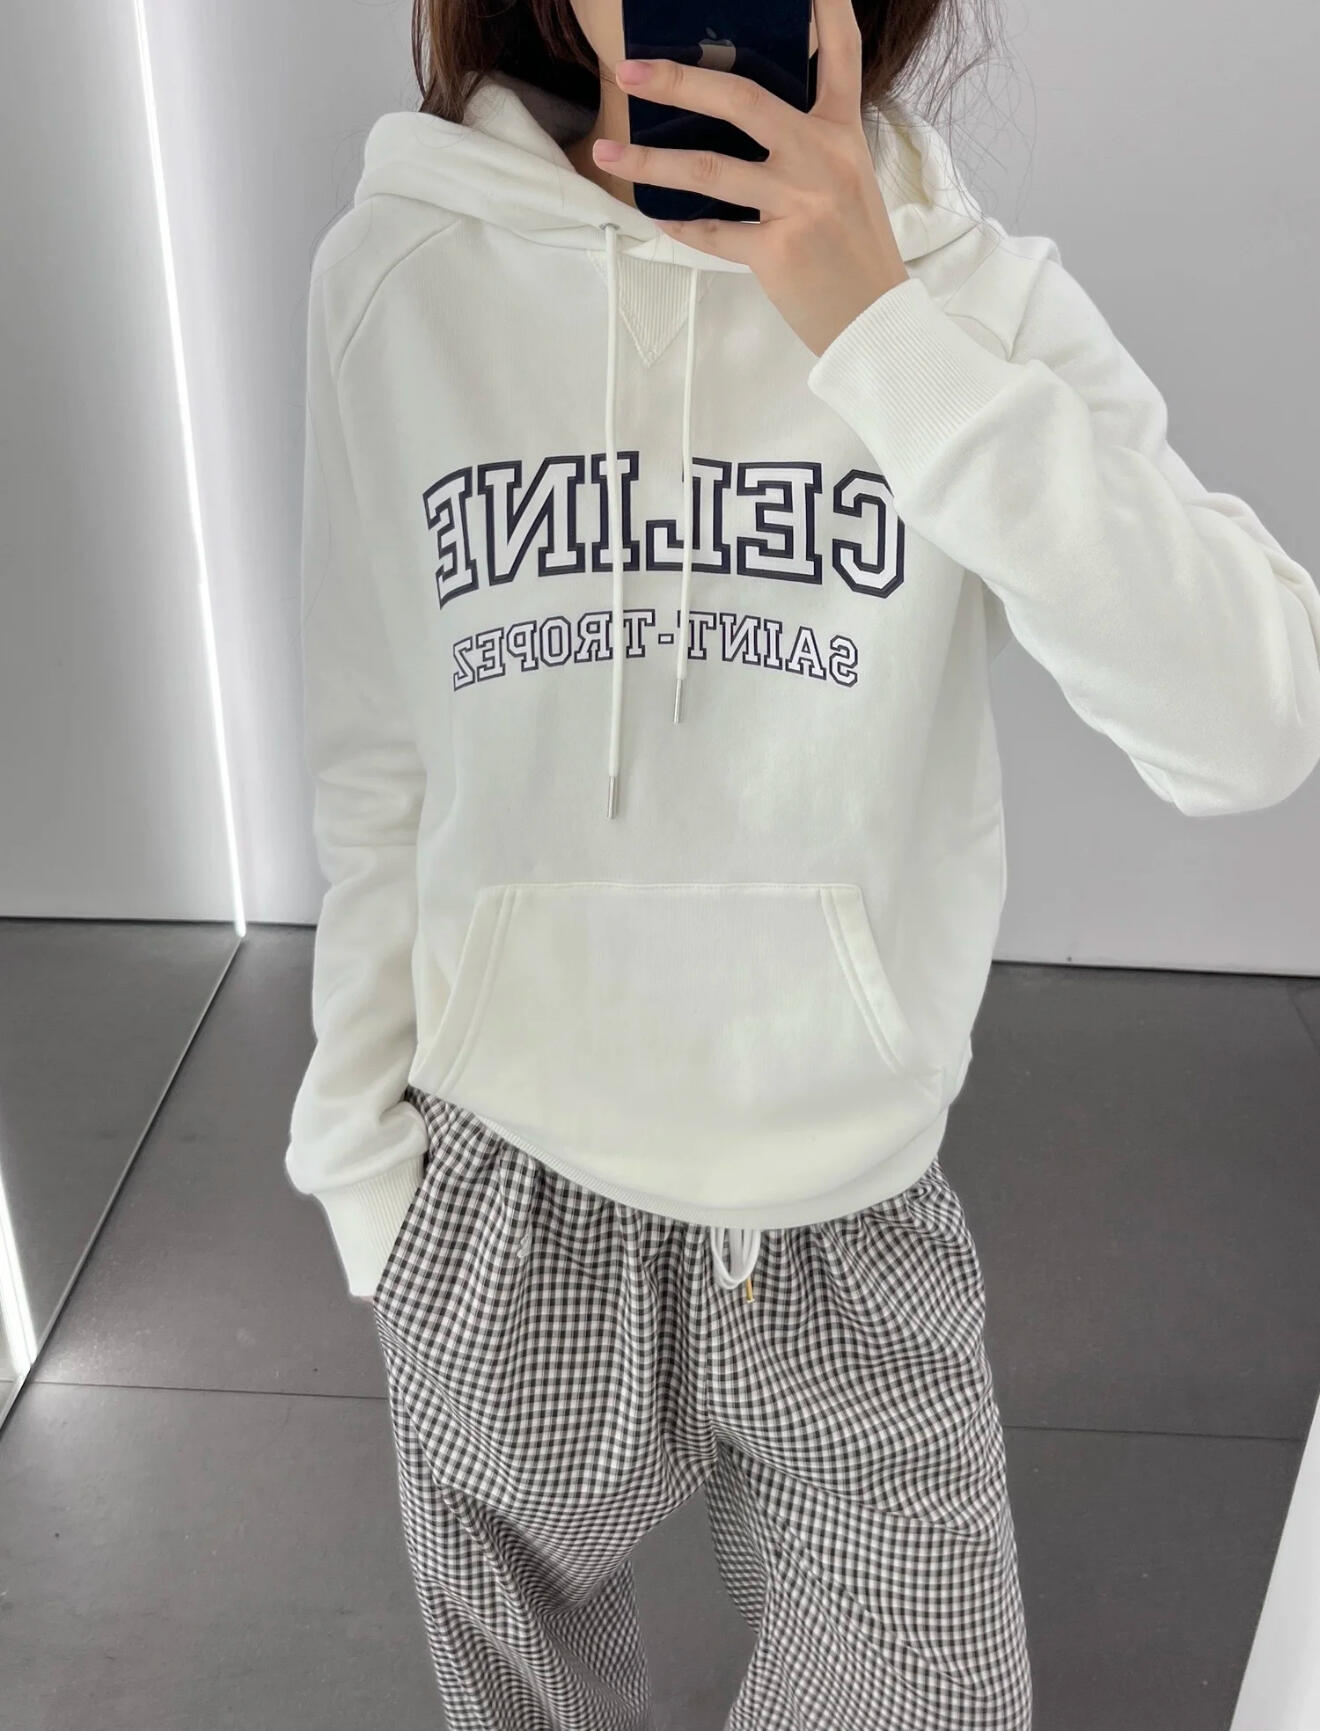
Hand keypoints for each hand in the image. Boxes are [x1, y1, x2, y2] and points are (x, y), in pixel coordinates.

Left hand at [592, 0, 908, 357]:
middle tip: (630, 71)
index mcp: (842, 133)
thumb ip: (805, 144)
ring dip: (651, 162)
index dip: (824, 8)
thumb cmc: (854, 251)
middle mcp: (822, 158)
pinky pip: (714, 232)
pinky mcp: (779, 251)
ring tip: (609, 153)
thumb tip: (741, 118)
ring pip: (710, 170)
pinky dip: (682, 226)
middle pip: (743, 100)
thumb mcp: (846, 180)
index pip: (839, 53)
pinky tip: (657, 218)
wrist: (874, 320)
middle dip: (680, 80)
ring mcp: (800, 203)